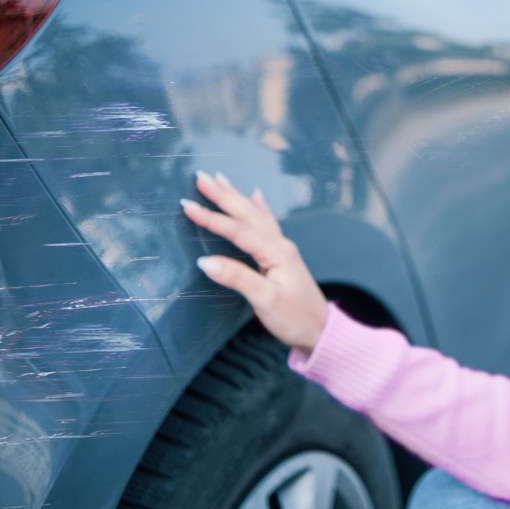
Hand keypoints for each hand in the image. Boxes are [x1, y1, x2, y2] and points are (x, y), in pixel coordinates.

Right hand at [181, 172, 327, 354]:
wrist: (322, 331)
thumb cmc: (295, 319)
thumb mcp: (265, 301)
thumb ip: (237, 278)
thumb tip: (205, 261)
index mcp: (275, 253)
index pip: (238, 230)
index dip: (211, 218)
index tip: (187, 206)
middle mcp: (280, 245)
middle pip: (247, 214)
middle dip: (223, 195)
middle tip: (200, 177)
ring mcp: (283, 249)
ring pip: (256, 215)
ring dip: (237, 197)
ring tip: (220, 179)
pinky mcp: (283, 256)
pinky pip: (267, 223)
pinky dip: (259, 208)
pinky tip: (255, 196)